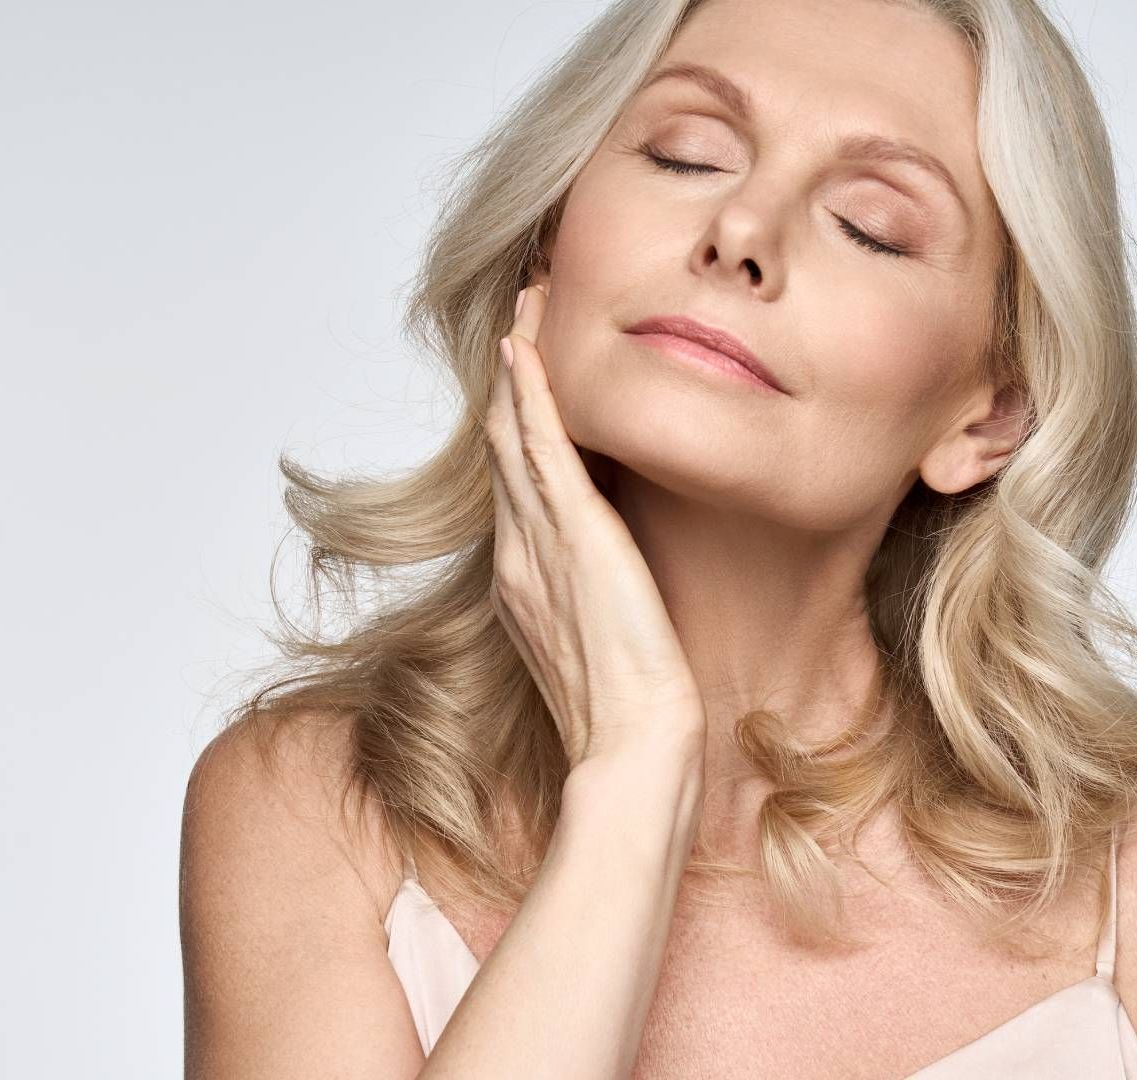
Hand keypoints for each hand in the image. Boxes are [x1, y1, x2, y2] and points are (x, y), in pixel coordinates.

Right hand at [485, 282, 705, 771]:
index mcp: (523, 579)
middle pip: (502, 445)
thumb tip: (612, 576)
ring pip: (515, 433)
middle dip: (511, 379)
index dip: (516, 422)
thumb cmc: (629, 710)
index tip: (527, 371)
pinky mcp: (574, 535)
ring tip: (525, 306)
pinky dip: (532, 395)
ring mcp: (539, 542)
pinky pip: (542, 448)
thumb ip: (594, 600)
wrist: (635, 746)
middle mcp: (518, 554)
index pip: (513, 482)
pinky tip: (526, 350)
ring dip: (519, 366)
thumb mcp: (603, 640)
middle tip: (520, 313)